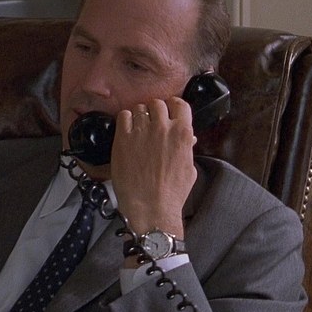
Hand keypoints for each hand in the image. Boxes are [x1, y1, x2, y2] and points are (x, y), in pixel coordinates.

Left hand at [110, 97, 196, 237]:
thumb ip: (187, 148)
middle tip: (151, 121)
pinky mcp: (123, 139)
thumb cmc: (172, 193)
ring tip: (138, 129)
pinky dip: (125, 120)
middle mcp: (163, 128)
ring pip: (139, 108)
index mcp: (183, 133)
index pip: (180, 104)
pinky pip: (123, 116)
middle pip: (157, 104)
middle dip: (154, 111)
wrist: (151, 207)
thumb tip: (189, 138)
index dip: (173, 105)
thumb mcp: (189, 169)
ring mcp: (142, 132)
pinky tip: (127, 131)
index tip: (169, 109)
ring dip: (139, 116)